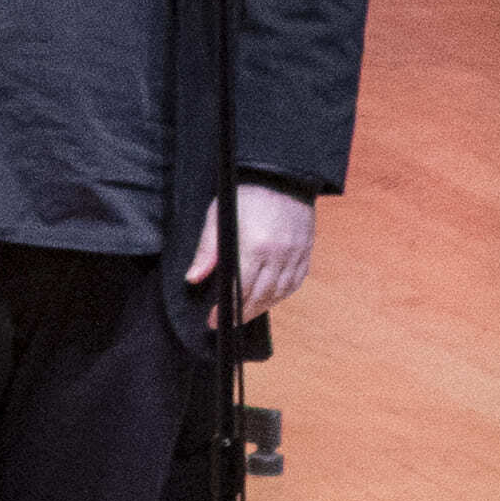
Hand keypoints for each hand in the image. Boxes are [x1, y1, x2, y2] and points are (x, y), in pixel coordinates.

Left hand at [192, 182, 317, 322]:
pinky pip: (295, 281)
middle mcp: (279, 254)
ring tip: (244, 315)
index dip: (226, 309)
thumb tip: (193, 279)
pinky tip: (268, 299)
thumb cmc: (243, 195)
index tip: (213, 322)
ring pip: (280, 292)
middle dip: (242, 313)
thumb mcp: (217, 218)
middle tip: (225, 324)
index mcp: (254, 246)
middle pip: (261, 295)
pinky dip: (281, 294)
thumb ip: (207, 251)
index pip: (239, 288)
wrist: (280, 176)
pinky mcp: (306, 251)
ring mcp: (296, 253)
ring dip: (262, 307)